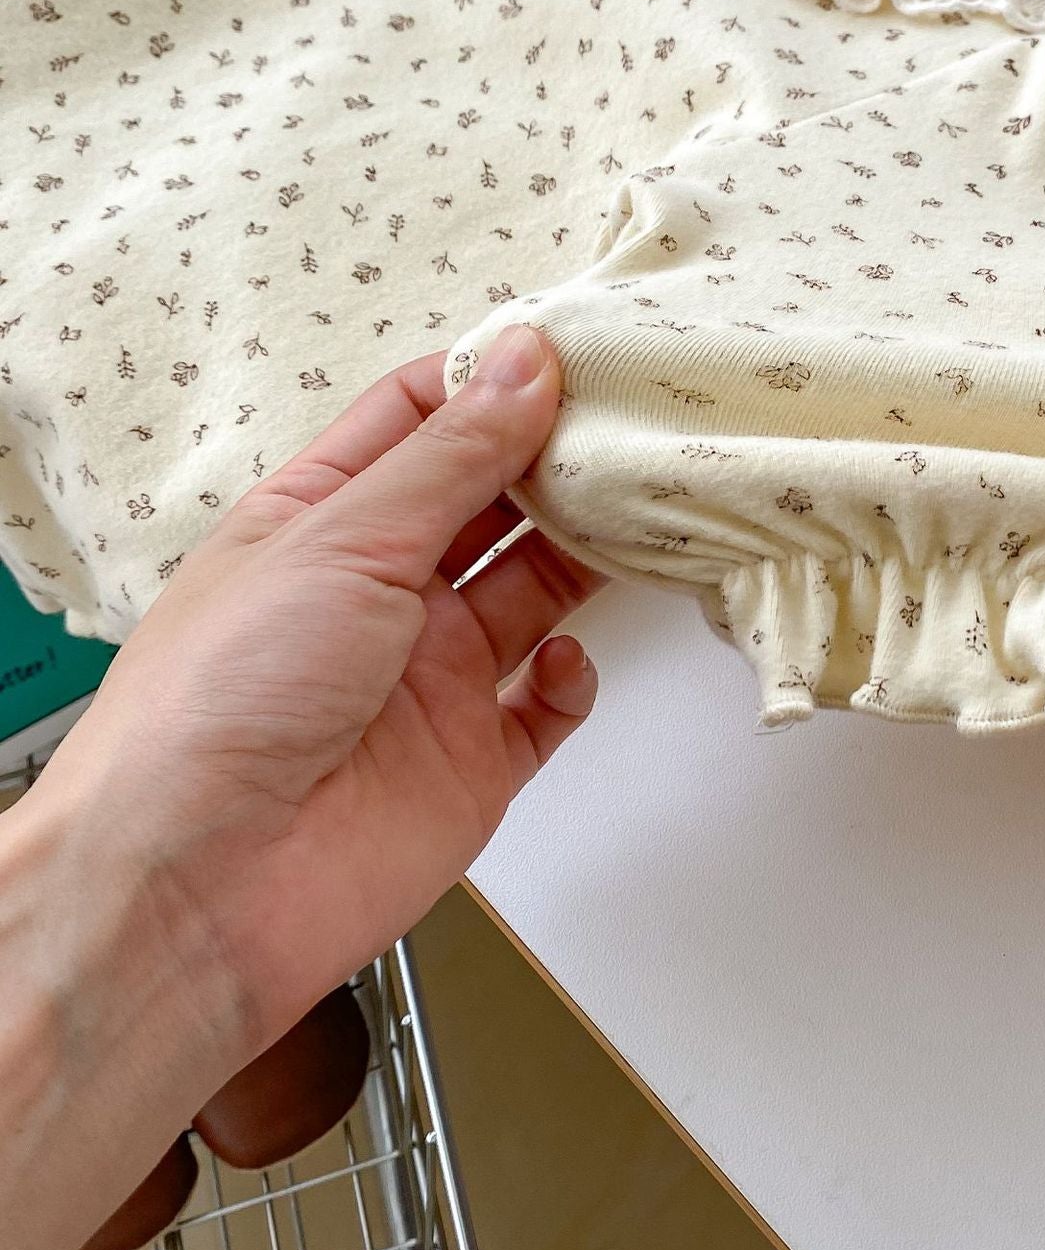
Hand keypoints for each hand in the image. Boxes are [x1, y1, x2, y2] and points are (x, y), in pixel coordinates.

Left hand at [29, 326, 603, 1057]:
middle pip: (493, 502)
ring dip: (588, 555)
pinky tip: (564, 664)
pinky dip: (572, 678)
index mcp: (324, 521)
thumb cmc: (222, 701)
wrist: (197, 891)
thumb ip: (452, 456)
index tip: (574, 357)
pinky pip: (549, 705)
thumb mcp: (340, 541)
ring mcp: (431, 676)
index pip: (418, 423)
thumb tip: (527, 360)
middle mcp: (382, 592)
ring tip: (641, 516)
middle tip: (633, 429)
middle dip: (559, 463)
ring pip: (536, 591)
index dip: (491, 385)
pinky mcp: (473, 760)